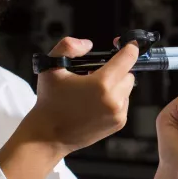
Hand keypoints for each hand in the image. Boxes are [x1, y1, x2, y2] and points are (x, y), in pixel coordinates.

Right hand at [19, 37, 137, 154]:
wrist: (48, 134)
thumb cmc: (49, 100)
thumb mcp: (51, 66)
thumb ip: (68, 46)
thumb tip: (88, 44)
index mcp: (101, 84)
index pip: (128, 59)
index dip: (129, 48)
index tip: (128, 44)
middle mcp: (114, 100)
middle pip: (129, 74)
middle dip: (117, 70)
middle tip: (95, 75)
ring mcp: (118, 114)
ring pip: (127, 89)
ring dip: (116, 85)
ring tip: (93, 91)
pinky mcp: (118, 123)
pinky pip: (124, 103)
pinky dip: (114, 99)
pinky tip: (95, 103)